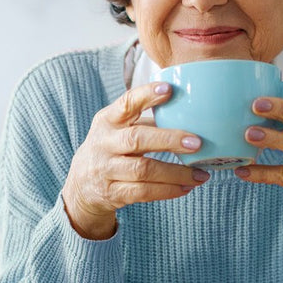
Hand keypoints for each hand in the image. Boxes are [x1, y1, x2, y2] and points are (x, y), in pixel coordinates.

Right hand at [61, 82, 209, 239]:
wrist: (81, 185)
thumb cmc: (110, 149)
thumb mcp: (117, 129)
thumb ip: (145, 121)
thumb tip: (190, 115)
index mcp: (107, 121)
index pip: (126, 103)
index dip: (146, 95)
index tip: (169, 89)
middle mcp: (104, 143)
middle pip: (137, 139)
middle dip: (169, 139)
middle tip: (198, 143)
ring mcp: (106, 170)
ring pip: (144, 170)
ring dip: (176, 173)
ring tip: (200, 174)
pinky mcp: (112, 193)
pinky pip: (144, 192)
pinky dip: (168, 190)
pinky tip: (186, 187)